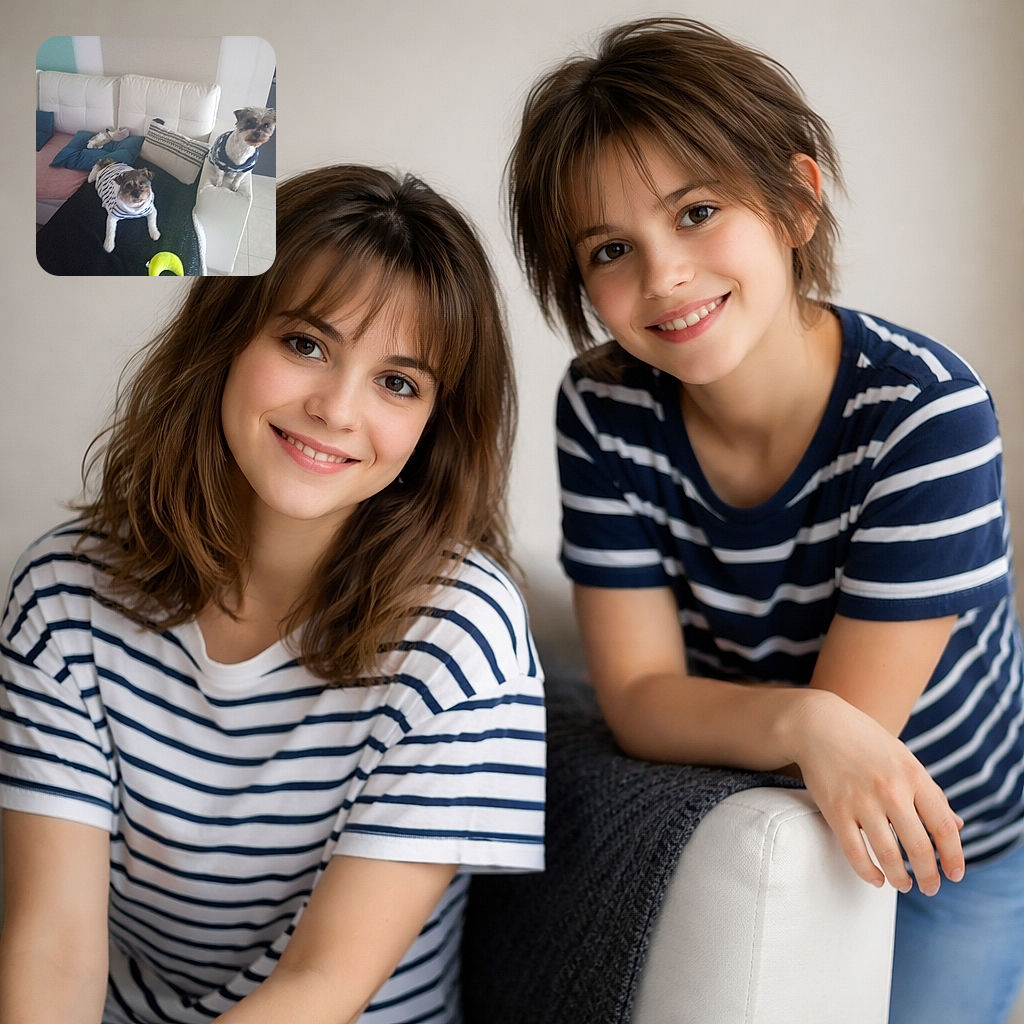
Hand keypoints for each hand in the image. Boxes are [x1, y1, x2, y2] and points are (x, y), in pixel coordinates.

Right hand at [786, 690, 964, 894]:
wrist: (817, 723)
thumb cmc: (865, 741)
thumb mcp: (905, 759)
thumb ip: (931, 792)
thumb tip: (956, 826)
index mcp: (913, 775)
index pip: (943, 826)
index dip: (954, 856)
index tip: (955, 874)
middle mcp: (890, 790)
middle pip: (919, 847)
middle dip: (929, 876)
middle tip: (930, 888)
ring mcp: (861, 801)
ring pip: (888, 855)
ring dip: (900, 879)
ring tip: (904, 885)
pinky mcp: (835, 809)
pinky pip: (854, 852)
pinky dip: (868, 872)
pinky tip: (876, 879)